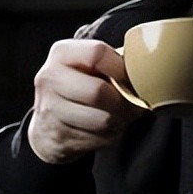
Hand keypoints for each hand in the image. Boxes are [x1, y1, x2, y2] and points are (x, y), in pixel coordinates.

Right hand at [26, 39, 145, 164]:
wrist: (47, 124)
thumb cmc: (78, 87)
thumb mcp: (87, 66)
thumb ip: (111, 63)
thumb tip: (145, 74)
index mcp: (61, 53)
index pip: (96, 53)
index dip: (120, 68)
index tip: (130, 78)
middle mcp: (50, 78)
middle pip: (98, 91)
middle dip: (123, 102)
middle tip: (134, 105)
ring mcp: (50, 109)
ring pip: (101, 120)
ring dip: (120, 121)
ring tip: (123, 117)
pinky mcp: (57, 136)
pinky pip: (97, 139)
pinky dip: (110, 136)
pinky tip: (109, 129)